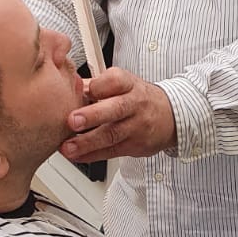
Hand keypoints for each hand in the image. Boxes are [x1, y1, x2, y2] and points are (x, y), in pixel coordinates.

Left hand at [60, 67, 176, 163]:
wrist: (170, 116)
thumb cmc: (138, 98)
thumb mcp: (122, 84)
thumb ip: (94, 85)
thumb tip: (68, 87)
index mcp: (129, 84)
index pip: (113, 80)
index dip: (97, 86)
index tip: (80, 90)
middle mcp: (134, 104)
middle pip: (115, 109)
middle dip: (92, 116)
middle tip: (72, 121)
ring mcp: (137, 126)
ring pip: (112, 135)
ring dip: (87, 143)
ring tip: (68, 147)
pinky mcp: (136, 146)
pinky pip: (111, 152)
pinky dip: (91, 155)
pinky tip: (77, 156)